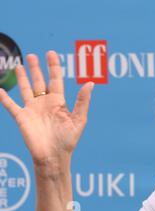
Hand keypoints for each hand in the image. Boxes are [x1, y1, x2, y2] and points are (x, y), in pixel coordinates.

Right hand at [0, 51, 93, 170]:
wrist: (53, 156)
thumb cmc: (68, 139)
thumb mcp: (79, 119)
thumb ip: (83, 101)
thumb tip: (90, 83)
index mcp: (59, 101)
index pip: (56, 79)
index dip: (53, 66)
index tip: (51, 53)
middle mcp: (45, 103)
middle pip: (40, 81)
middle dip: (36, 68)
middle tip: (33, 55)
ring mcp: (32, 109)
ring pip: (26, 89)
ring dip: (22, 77)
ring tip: (19, 64)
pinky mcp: (22, 117)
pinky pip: (10, 105)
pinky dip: (4, 97)